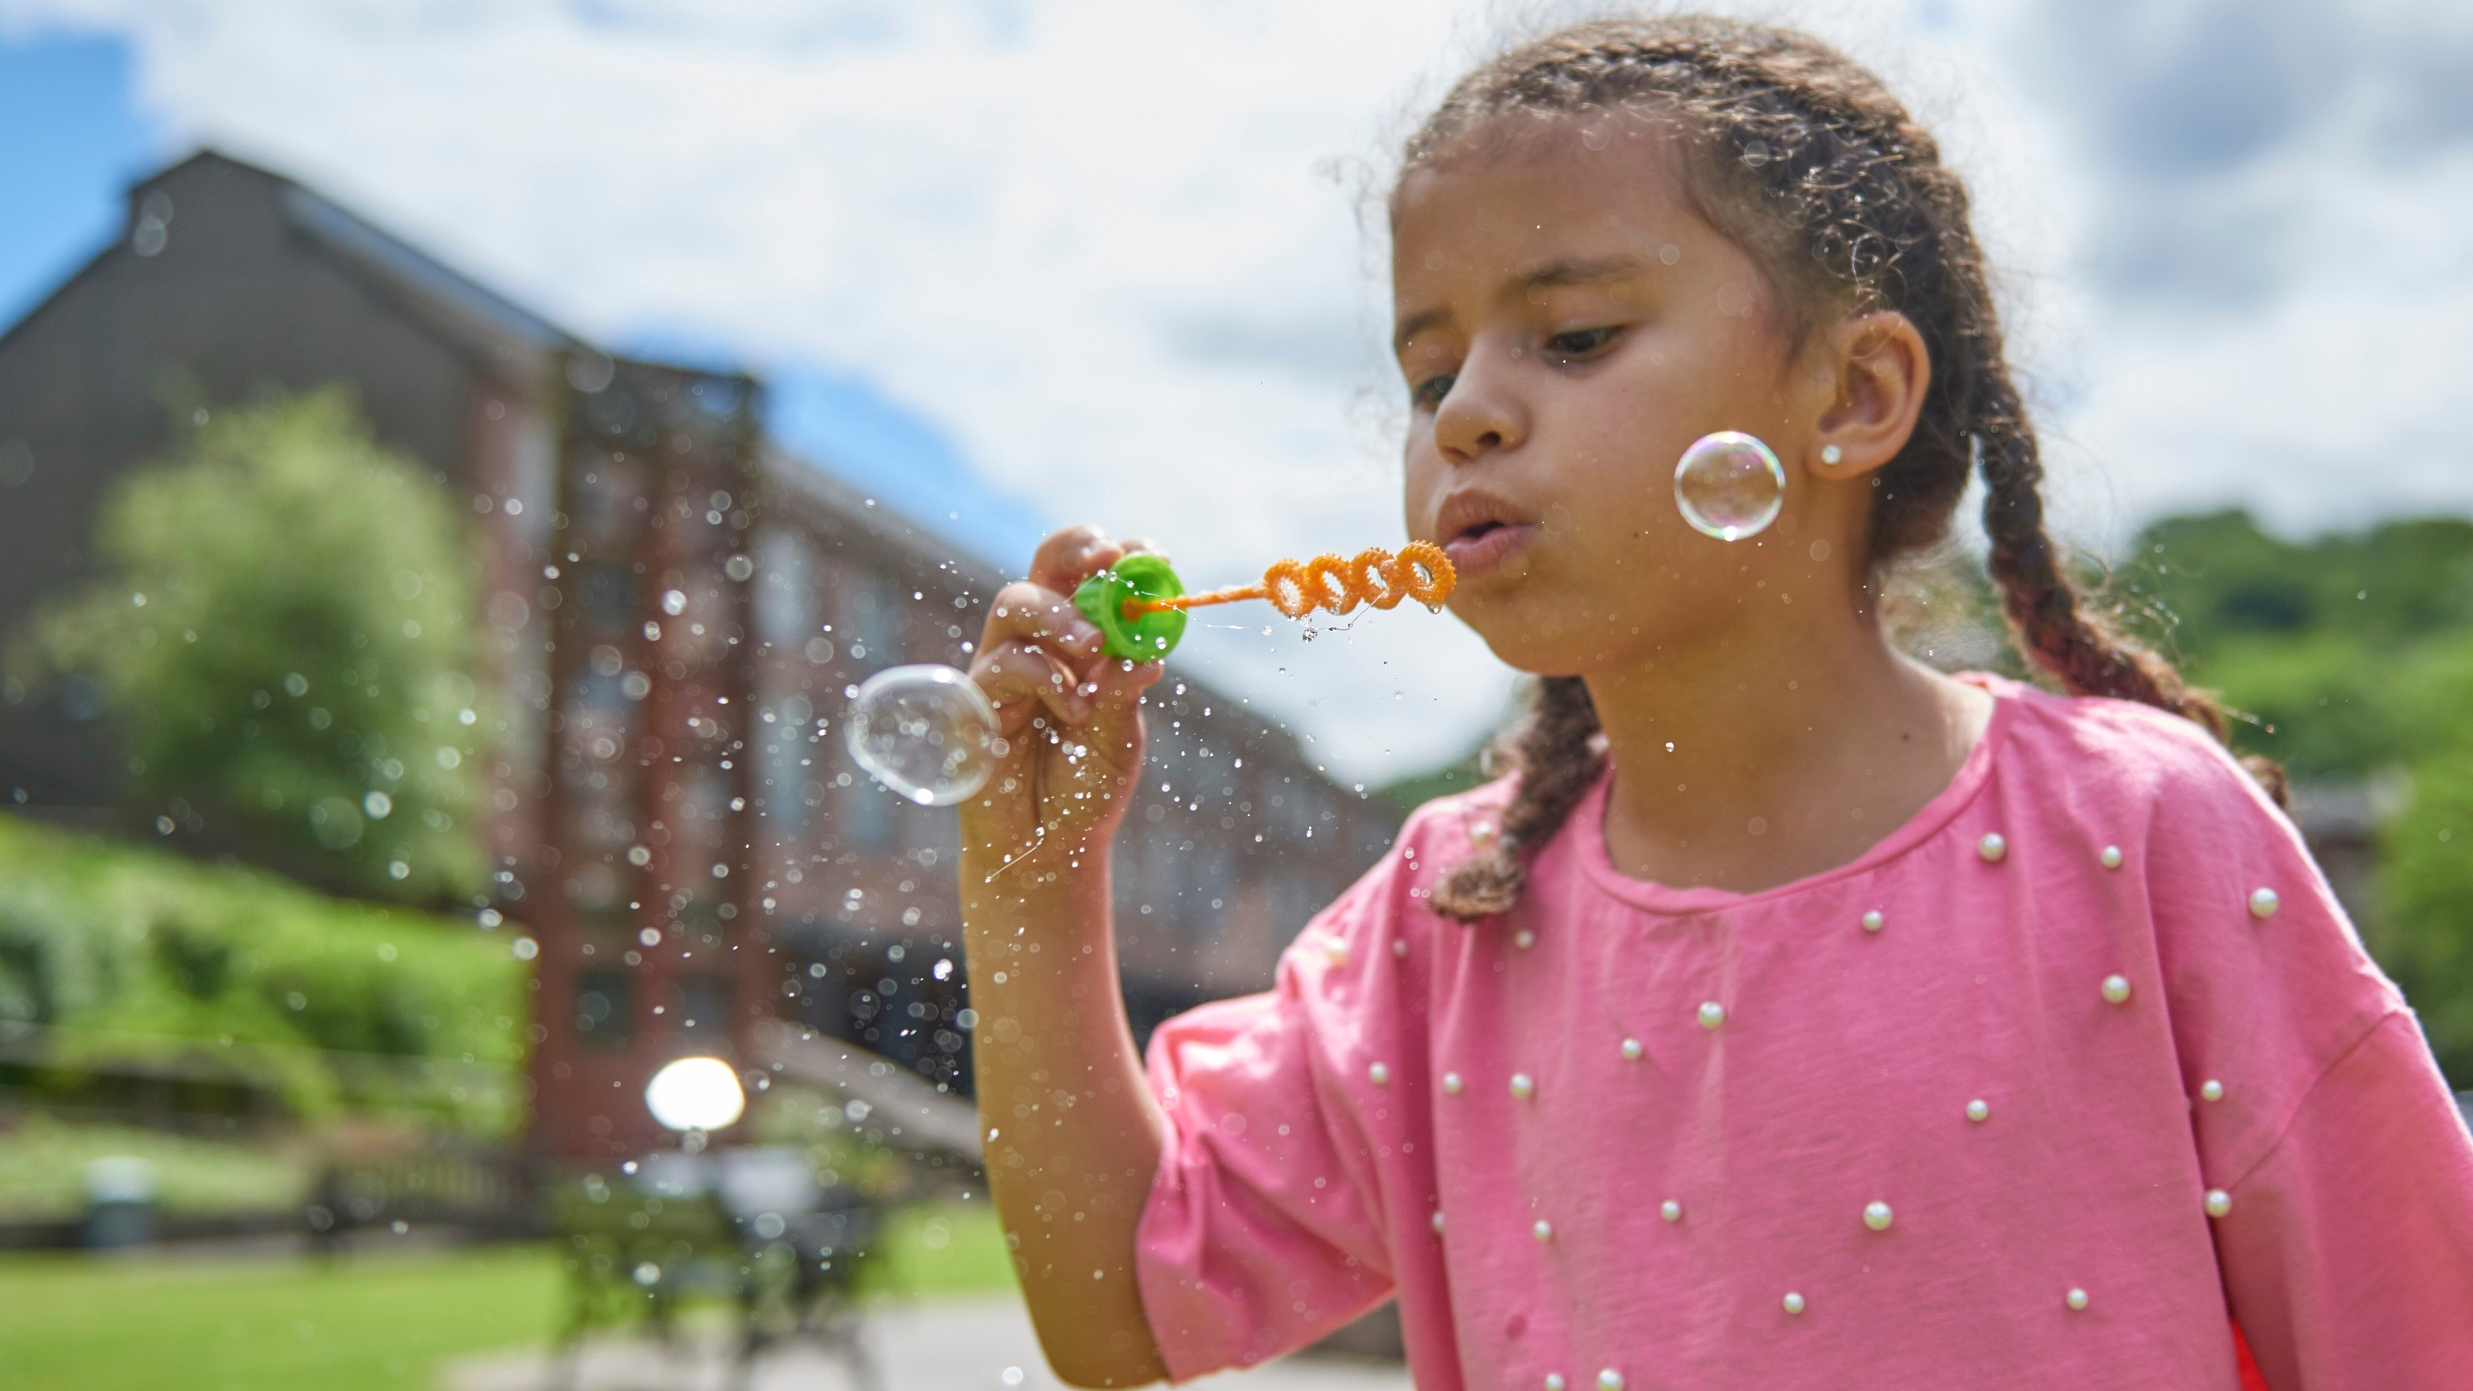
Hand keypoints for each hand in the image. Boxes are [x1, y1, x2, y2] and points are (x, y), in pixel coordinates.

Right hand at [960, 525, 1165, 874]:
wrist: (1048, 848)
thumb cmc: (1084, 786)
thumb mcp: (1117, 737)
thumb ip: (1124, 694)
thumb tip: (1146, 655)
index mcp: (1079, 642)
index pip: (1088, 575)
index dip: (1112, 553)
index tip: (1145, 551)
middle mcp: (1038, 643)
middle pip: (1043, 569)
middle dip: (1075, 550)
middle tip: (1110, 559)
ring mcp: (1002, 667)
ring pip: (1015, 604)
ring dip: (1059, 615)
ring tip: (1094, 646)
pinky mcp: (976, 699)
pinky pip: (1002, 663)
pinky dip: (1045, 676)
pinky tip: (1073, 707)